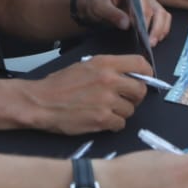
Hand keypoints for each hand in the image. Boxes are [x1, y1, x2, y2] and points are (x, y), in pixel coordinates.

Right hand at [22, 54, 149, 133]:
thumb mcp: (85, 66)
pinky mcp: (102, 119)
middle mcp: (109, 80)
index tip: (144, 80)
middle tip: (124, 100)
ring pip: (131, 110)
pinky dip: (113, 124)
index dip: (147, 73)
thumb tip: (129, 76)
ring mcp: (106, 101)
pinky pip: (121, 124)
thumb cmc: (60, 84)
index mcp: (105, 63)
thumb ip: (108, 69)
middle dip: (135, 97)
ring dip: (122, 112)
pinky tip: (101, 120)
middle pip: (140, 90)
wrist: (40, 102)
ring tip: (106, 110)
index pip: (140, 64)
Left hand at [91, 0, 171, 44]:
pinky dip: (161, 28)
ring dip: (160, 28)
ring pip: (161, 13)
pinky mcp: (148, 9)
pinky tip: (156, 38)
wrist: (96, 4)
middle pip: (155, 7)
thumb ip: (112, 14)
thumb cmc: (97, 4)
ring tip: (153, 42)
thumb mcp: (99, 8)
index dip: (144, 14)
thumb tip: (127, 23)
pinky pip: (161, 17)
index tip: (141, 28)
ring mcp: (146, 0)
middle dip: (155, 25)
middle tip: (150, 41)